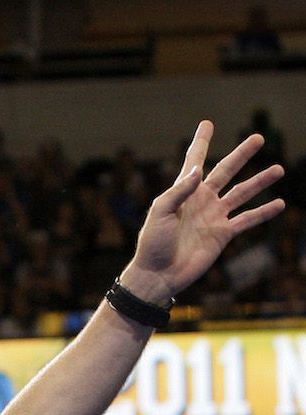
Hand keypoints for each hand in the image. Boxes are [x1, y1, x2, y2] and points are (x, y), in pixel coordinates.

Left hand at [124, 120, 284, 303]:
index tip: (207, 123)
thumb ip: (178, 191)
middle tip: (257, 138)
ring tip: (278, 168)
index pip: (194, 161)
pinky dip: (263, 212)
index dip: (201, 142)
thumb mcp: (159, 213)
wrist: (159, 274)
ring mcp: (214, 216)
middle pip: (225, 171)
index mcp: (182, 191)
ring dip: (260, 181)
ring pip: (242, 193)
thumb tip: (198, 170)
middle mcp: (201, 200)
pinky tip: (279, 203)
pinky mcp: (223, 234)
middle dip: (241, 155)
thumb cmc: (152, 243)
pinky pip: (247, 220)